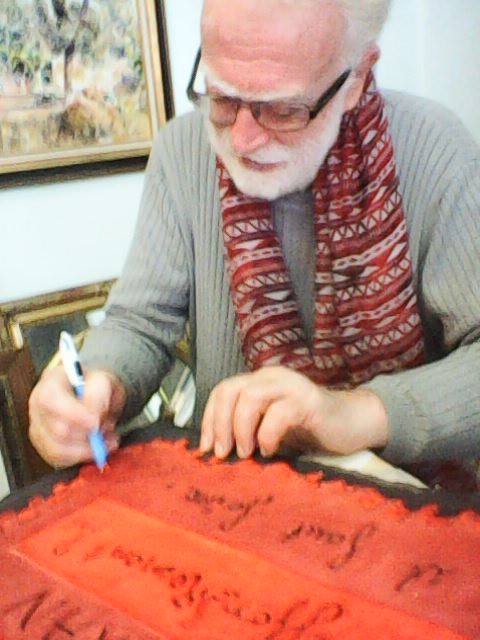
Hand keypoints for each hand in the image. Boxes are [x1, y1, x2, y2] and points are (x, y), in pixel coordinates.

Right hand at [29, 366, 126, 467]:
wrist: (94, 394)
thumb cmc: (95, 385)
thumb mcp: (103, 381)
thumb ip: (98, 395)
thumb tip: (93, 418)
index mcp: (49, 384)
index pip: (50, 400)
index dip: (72, 414)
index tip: (95, 423)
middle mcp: (37, 407)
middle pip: (56, 430)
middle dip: (88, 434)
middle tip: (108, 429)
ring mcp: (39, 429)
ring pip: (57, 451)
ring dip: (87, 449)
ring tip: (105, 439)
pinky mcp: (45, 448)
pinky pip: (60, 461)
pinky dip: (82, 457)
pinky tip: (97, 448)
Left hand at [200, 366, 388, 458]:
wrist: (350, 425)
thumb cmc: (306, 430)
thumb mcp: (268, 429)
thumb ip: (245, 431)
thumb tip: (215, 452)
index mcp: (258, 381)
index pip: (222, 391)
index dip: (209, 420)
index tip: (206, 449)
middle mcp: (270, 377)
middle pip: (230, 390)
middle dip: (219, 424)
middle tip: (222, 453)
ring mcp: (290, 385)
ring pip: (250, 396)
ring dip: (241, 428)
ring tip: (245, 453)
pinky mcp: (309, 400)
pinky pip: (279, 414)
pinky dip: (268, 435)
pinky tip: (270, 450)